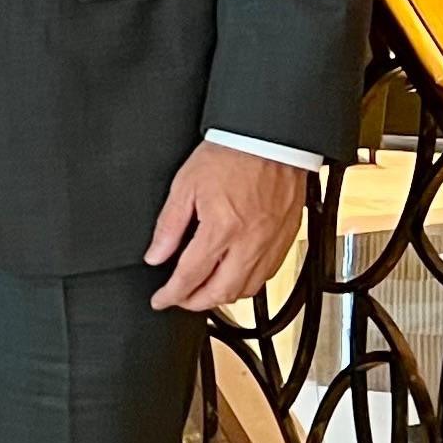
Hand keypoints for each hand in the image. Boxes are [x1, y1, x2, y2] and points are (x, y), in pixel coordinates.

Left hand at [144, 140, 312, 312]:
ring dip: (222, 297)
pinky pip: (268, 275)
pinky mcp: (286, 239)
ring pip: (247, 289)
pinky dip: (248, 285)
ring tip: (203, 292)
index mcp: (221, 229)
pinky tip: (235, 278)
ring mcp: (271, 244)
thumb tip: (156, 254)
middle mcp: (249, 243)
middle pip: (221, 292)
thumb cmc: (231, 155)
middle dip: (195, 303)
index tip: (160, 299)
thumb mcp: (185, 185)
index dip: (171, 294)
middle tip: (179, 299)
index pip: (190, 276)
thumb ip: (169, 225)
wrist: (270, 140)